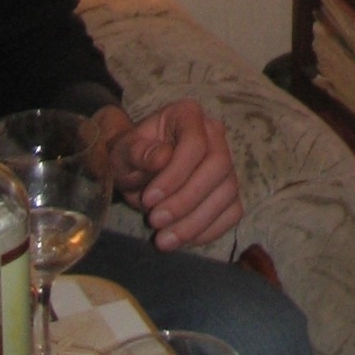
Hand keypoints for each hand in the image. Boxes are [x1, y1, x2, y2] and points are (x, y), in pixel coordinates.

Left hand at [104, 100, 242, 248]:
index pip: (196, 143)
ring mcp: (226, 162)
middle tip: (155, 221)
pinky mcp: (227, 190)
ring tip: (164, 239)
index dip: (175, 175)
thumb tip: (162, 157)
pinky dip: (209, 230)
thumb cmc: (130, 157)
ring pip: (228, 192)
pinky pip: (232, 212)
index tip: (148, 199)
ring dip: (195, 221)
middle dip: (186, 199)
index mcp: (188, 115)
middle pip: (219, 166)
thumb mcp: (122, 152)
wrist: (137, 172)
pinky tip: (182, 239)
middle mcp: (214, 133)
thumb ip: (137, 152)